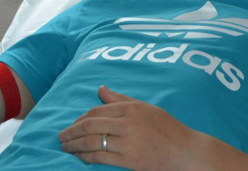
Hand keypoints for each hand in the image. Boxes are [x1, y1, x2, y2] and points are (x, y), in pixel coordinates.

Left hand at [59, 86, 202, 170]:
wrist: (186, 152)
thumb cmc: (168, 130)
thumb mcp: (145, 108)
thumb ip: (121, 99)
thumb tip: (101, 88)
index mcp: (130, 108)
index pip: (96, 111)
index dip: (80, 118)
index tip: (72, 125)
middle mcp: (127, 122)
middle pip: (90, 125)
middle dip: (71, 131)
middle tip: (60, 136)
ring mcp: (128, 141)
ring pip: (92, 141)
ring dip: (74, 145)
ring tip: (65, 147)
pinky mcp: (130, 159)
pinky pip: (101, 157)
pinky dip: (86, 156)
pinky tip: (79, 157)